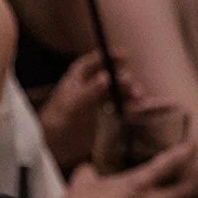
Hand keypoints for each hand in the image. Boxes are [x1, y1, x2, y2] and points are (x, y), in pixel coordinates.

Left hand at [37, 50, 141, 169]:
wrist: (54, 143)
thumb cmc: (57, 119)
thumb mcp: (74, 103)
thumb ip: (90, 90)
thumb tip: (106, 76)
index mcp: (78, 76)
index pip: (95, 61)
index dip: (109, 56)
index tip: (124, 54)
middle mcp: (89, 85)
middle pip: (111, 76)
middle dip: (123, 78)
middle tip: (130, 85)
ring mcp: (97, 99)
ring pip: (118, 90)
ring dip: (130, 92)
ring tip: (138, 96)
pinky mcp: (104, 114)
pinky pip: (121, 106)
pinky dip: (132, 106)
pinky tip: (143, 107)